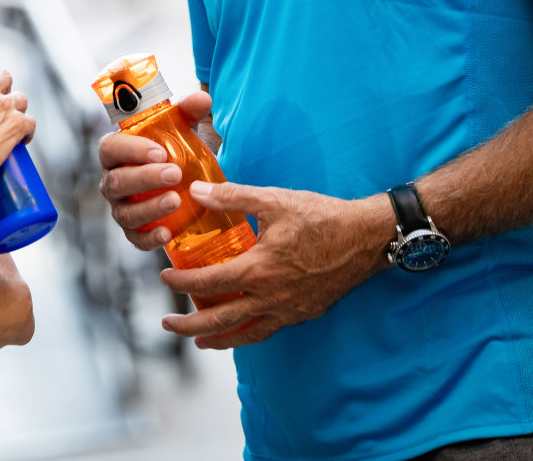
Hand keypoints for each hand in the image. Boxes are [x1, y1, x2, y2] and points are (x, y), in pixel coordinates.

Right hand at [97, 89, 212, 249]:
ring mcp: (121, 208)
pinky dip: (148, 239)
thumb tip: (200, 100)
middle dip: (145, 178)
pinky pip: (135, 238)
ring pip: (125, 212)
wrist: (189, 182)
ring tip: (176, 201)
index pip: (110, 148)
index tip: (159, 151)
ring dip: (149, 208)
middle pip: (116, 182)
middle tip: (175, 173)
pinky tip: (167, 233)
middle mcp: (113, 181)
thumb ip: (189, 111)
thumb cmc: (177, 151)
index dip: (130, 150)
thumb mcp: (184, 129)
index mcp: (117, 152)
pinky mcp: (135, 231)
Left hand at [157, 182, 392, 348]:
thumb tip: (196, 190)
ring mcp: (289, 309)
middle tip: (168, 324)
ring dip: (218, 338)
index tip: (165, 278)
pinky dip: (248, 334)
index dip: (182, 282)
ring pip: (246, 334)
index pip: (209, 282)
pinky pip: (269, 330)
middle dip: (190, 325)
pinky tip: (241, 330)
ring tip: (199, 341)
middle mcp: (271, 297)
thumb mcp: (274, 199)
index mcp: (259, 269)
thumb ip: (232, 197)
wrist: (367, 237)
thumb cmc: (322, 216)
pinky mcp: (304, 313)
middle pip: (221, 320)